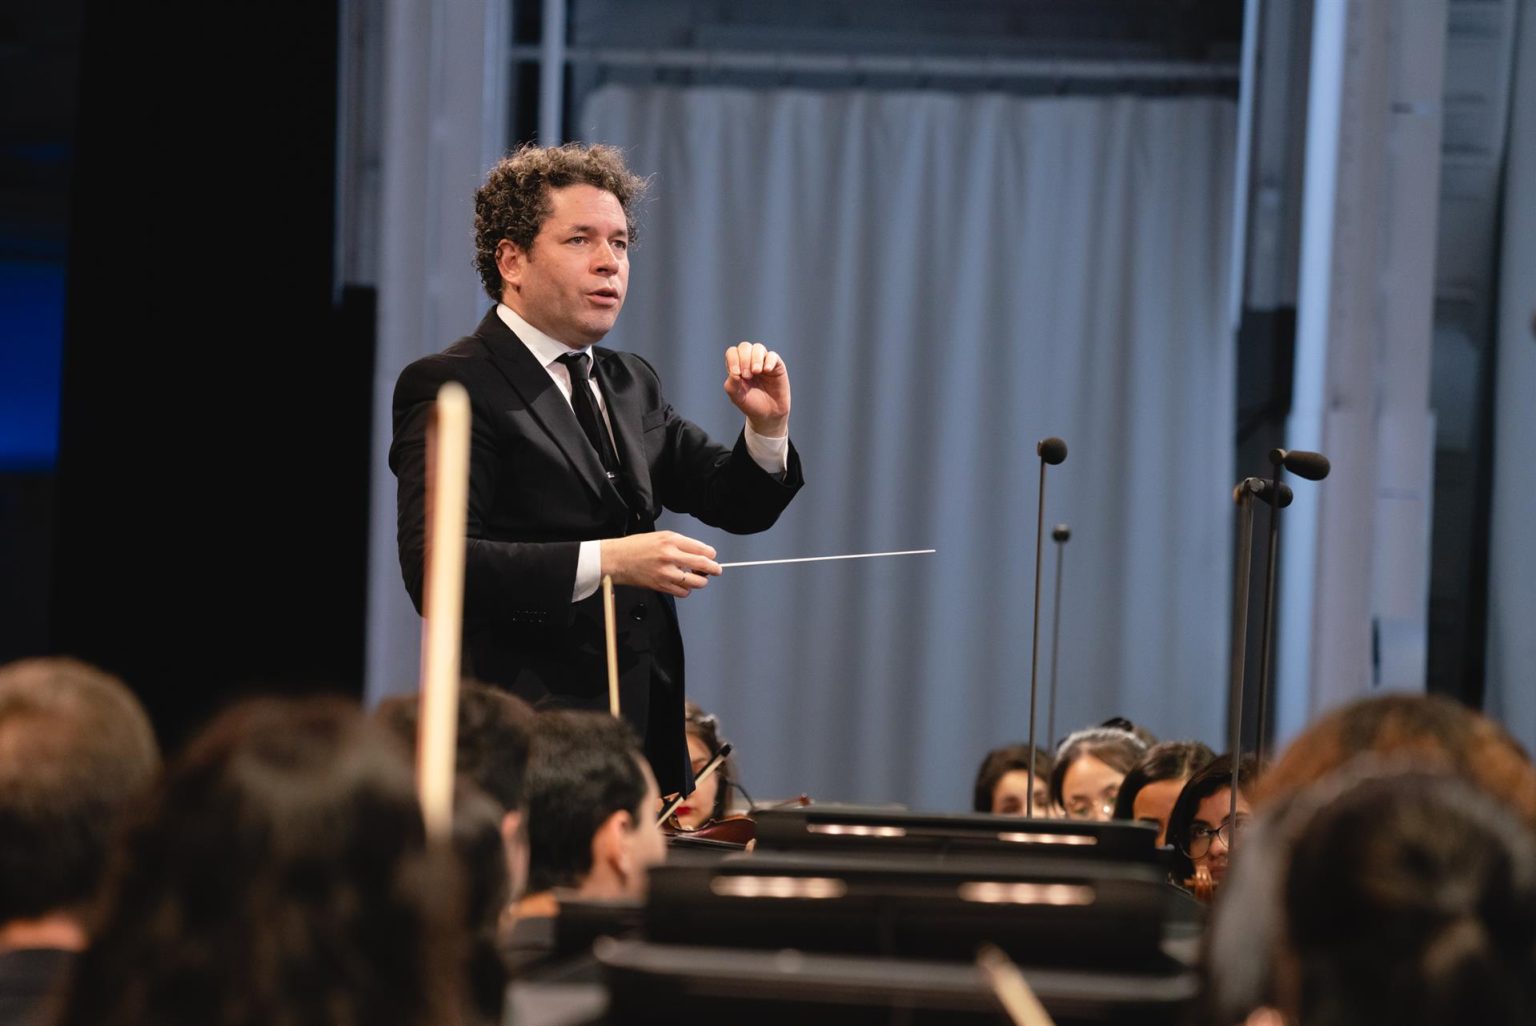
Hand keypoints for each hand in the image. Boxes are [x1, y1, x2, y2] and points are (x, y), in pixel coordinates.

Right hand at [600, 531, 721, 596]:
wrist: (617, 559)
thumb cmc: (636, 547)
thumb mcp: (660, 536)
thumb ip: (681, 543)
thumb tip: (700, 552)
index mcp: (671, 541)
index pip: (702, 549)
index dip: (711, 555)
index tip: (711, 557)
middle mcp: (670, 556)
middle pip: (703, 565)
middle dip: (714, 569)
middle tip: (716, 570)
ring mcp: (666, 573)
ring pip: (696, 582)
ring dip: (700, 581)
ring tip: (696, 578)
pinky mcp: (661, 586)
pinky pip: (683, 592)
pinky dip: (686, 590)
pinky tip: (682, 584)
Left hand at [723, 341, 790, 436]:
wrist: (768, 415)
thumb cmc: (752, 405)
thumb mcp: (737, 398)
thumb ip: (731, 386)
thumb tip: (733, 373)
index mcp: (738, 366)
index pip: (733, 353)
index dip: (733, 359)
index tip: (736, 374)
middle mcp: (750, 362)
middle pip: (745, 347)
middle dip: (744, 359)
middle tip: (747, 376)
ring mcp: (764, 363)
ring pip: (758, 348)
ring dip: (755, 358)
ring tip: (756, 372)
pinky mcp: (777, 366)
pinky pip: (773, 356)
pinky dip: (769, 361)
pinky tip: (767, 370)